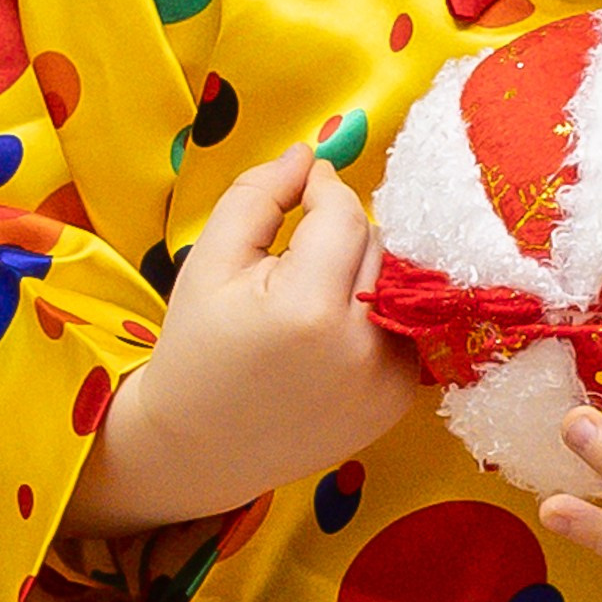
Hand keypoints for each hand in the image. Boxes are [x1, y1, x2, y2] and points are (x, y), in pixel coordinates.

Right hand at [72, 146, 418, 534]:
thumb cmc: (198, 347)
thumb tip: (311, 153)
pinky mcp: (399, 400)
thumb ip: (258, 194)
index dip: (323, 191)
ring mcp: (387, 380)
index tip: (302, 191)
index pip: (346, 215)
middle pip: (377, 244)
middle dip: (339, 236)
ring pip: (397, 281)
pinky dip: (374, 315)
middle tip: (291, 261)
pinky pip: (403, 324)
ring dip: (362, 273)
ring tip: (308, 301)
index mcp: (308, 310)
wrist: (203, 447)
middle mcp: (360, 348)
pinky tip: (331, 337)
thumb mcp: (210, 261)